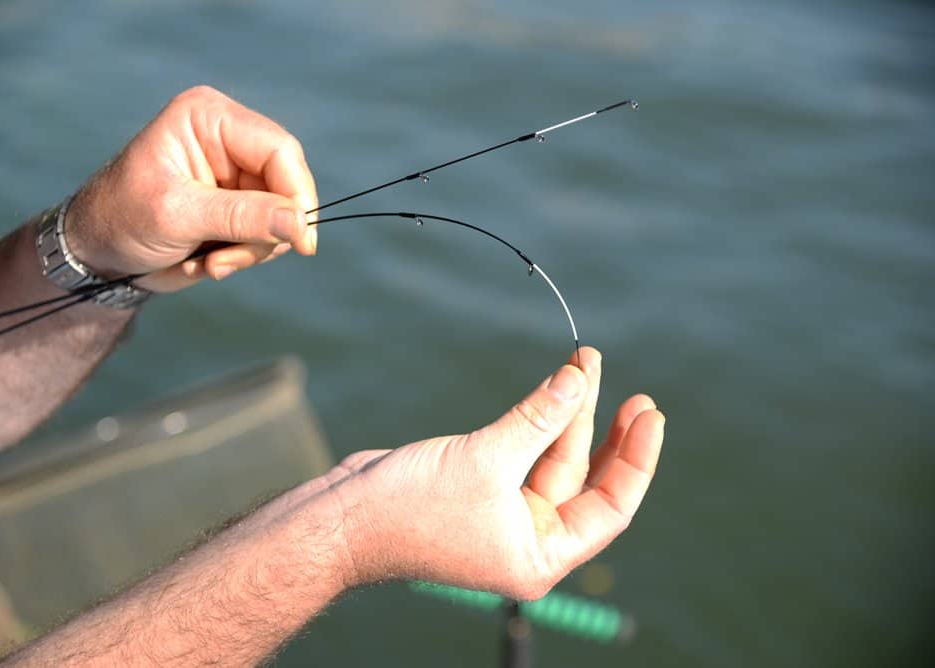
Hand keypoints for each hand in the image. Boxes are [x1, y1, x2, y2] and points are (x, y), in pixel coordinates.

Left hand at [64, 86, 318, 291]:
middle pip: (286, 185)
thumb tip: (300, 224)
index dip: (297, 196)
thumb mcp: (179, 216)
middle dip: (264, 232)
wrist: (96, 255)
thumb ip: (242, 217)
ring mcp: (235, 174)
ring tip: (209, 263)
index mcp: (209, 117)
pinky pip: (267, 234)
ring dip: (250, 250)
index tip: (302, 243)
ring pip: (281, 217)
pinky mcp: (238, 205)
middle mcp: (228, 138)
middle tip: (225, 261)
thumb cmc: (121, 220)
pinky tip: (207, 261)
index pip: (279, 149)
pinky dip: (242, 256)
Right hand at [330, 347, 664, 598]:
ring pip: (551, 456)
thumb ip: (539, 418)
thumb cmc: (410, 507)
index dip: (635, 459)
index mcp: (539, 555)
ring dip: (566, 411)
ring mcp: (503, 511)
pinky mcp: (480, 485)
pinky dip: (537, 418)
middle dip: (598, 425)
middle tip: (620, 381)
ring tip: (583, 363)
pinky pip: (523, 448)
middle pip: (582, 476)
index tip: (651, 413)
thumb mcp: (487, 459)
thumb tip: (578, 378)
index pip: (609, 507)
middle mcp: (528, 538)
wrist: (343, 518)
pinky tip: (555, 386)